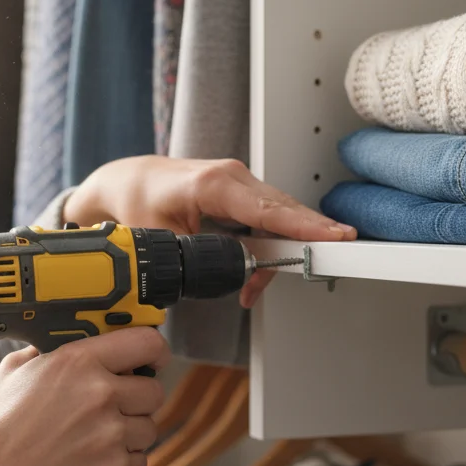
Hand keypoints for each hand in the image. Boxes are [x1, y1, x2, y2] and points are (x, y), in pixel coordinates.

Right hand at [0, 327, 169, 465]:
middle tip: (115, 408)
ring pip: (149, 428)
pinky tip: (93, 462)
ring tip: (96, 439)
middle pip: (154, 390)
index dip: (155, 351)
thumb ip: (47, 350)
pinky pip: (140, 460)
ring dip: (131, 434)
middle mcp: (100, 394)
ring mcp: (110, 434)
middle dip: (139, 399)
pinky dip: (122, 463)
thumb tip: (66, 337)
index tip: (153, 358)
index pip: (146, 342)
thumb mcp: (15, 372)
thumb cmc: (0, 433)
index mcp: (78, 362)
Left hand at [63, 156, 357, 306]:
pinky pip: (267, 219)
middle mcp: (233, 177)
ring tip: (252, 287)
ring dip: (277, 254)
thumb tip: (228, 275)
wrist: (129, 181)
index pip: (269, 210)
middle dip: (308, 239)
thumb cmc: (139, 200)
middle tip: (336, 256)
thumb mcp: (161, 238)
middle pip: (283, 212)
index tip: (334, 237)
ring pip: (278, 218)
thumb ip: (196, 258)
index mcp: (213, 185)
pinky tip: (254, 274)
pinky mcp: (242, 193)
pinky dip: (268, 246)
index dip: (304, 226)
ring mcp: (240, 183)